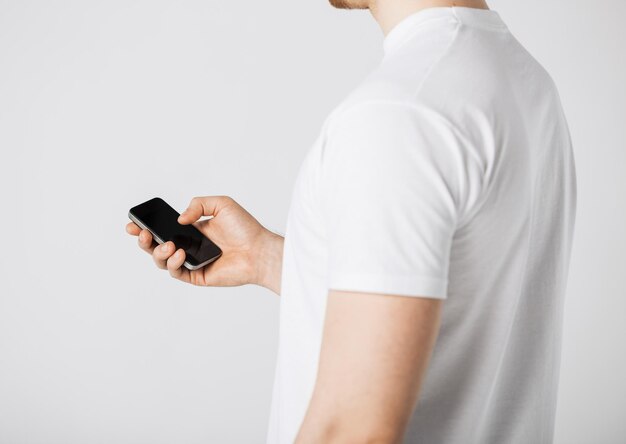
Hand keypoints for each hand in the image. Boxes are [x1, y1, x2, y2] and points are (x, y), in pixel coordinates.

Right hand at [125, 195, 282, 289]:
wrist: (259, 250)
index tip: (133, 222)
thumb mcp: (221, 204)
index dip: (145, 226)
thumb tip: (179, 219)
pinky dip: (173, 263)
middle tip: (141, 233)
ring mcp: (192, 262)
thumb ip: (198, 204)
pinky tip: (180, 253)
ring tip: (170, 245)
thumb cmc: (245, 228)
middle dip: (143, 240)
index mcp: (192, 229)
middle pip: (156, 246)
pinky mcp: (197, 276)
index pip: (163, 229)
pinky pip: (177, 272)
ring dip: (158, 252)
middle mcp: (189, 246)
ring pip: (162, 261)